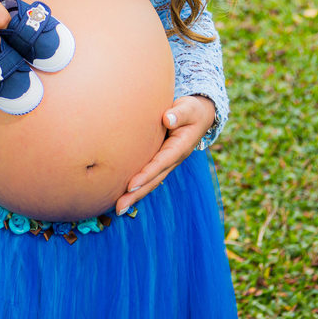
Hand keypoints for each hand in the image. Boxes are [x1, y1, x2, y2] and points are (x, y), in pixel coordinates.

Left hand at [115, 95, 215, 215]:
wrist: (199, 116)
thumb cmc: (191, 111)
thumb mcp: (188, 109)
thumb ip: (179, 113)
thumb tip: (167, 119)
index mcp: (180, 148)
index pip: (160, 163)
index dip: (146, 175)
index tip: (130, 185)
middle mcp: (173, 159)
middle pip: (154, 180)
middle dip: (137, 194)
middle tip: (119, 208)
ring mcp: (167, 162)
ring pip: (150, 182)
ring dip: (135, 196)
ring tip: (118, 209)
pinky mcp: (161, 161)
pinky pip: (149, 177)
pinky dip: (137, 187)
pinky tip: (123, 195)